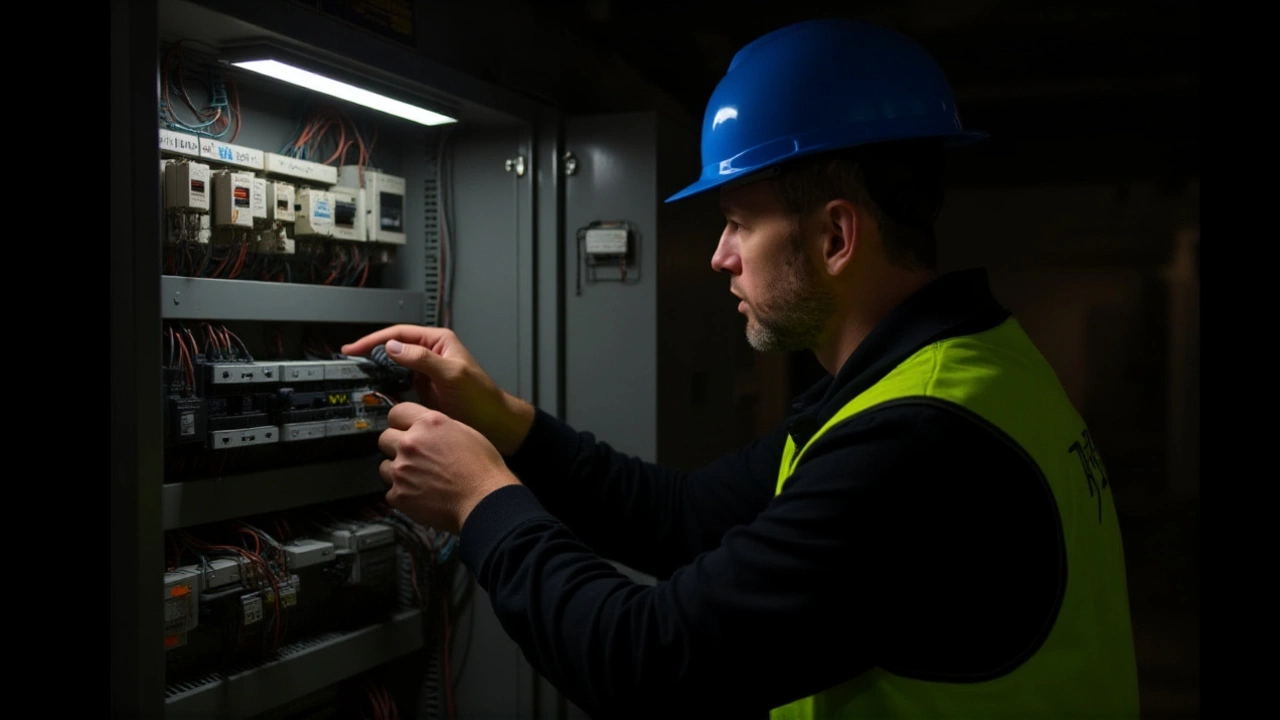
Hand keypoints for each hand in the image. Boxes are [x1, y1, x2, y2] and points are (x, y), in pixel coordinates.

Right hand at [342, 325, 534, 454]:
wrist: (494, 424)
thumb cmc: (482, 397)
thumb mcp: (452, 374)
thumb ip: (423, 359)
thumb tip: (393, 348)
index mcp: (438, 342)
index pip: (400, 334)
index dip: (375, 339)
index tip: (355, 348)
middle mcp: (430, 354)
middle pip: (393, 347)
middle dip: (372, 352)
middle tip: (351, 361)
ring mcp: (426, 372)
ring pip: (394, 366)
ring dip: (377, 370)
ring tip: (359, 375)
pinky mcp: (423, 390)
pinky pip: (399, 383)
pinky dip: (386, 386)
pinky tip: (377, 391)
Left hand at [378, 402, 520, 533]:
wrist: (484, 501)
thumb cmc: (483, 468)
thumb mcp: (466, 433)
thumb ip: (439, 428)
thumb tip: (427, 431)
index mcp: (428, 424)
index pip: (396, 413)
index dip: (401, 422)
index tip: (405, 430)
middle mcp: (410, 443)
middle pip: (385, 438)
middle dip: (396, 446)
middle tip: (414, 457)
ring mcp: (401, 470)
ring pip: (384, 466)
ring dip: (397, 471)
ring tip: (418, 480)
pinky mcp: (398, 495)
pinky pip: (391, 492)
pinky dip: (403, 495)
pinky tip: (421, 496)